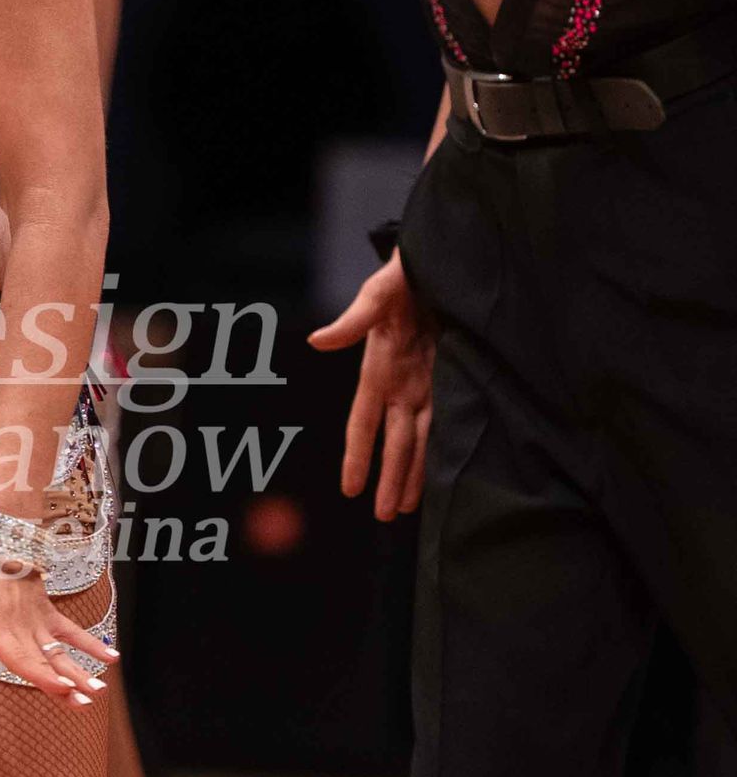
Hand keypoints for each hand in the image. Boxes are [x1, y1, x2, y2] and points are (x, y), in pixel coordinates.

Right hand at [0, 544, 117, 703]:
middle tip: (82, 702)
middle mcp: (13, 635)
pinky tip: (111, 659)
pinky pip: (71, 633)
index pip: (17, 659)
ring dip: (77, 673)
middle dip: (61, 685)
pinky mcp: (45, 613)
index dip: (38, 673)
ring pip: (57, 656)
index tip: (60, 687)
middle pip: (40, 666)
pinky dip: (90, 645)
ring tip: (97, 692)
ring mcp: (31, 626)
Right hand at [308, 252, 434, 519]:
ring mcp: (430, 383)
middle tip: (384, 517)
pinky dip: (444, 450)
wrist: (450, 259)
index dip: (357, 457)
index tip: (348, 490)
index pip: (363, 423)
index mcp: (378, 368)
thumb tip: (318, 342)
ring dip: (414, 474)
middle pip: (394, 442)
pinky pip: (449, 422)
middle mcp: (402, 384)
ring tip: (408, 509)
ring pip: (421, 441)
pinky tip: (448, 474)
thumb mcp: (381, 293)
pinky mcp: (459, 377)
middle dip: (388, 479)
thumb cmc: (409, 273)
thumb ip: (355, 320)